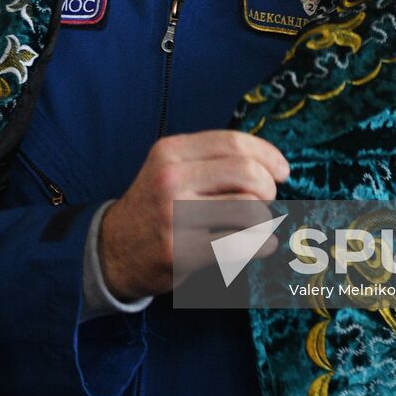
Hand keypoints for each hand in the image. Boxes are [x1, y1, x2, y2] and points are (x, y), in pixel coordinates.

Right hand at [99, 131, 288, 299]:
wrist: (113, 248)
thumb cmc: (155, 205)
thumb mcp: (171, 168)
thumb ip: (212, 160)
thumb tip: (271, 164)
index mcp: (171, 152)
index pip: (233, 143)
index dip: (267, 155)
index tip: (282, 171)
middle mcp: (171, 179)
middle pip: (247, 174)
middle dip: (269, 188)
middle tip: (267, 200)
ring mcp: (174, 217)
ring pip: (249, 210)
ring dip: (263, 219)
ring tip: (254, 224)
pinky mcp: (181, 252)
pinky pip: (241, 245)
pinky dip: (261, 245)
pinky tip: (260, 244)